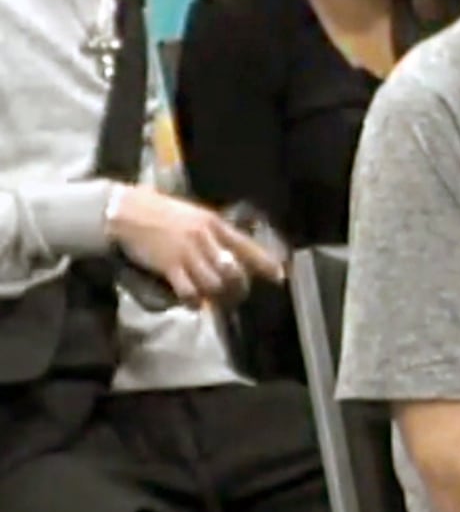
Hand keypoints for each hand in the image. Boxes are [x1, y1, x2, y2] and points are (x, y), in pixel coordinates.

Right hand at [105, 186, 284, 309]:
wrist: (126, 209)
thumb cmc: (160, 212)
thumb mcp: (194, 216)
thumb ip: (213, 233)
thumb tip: (230, 255)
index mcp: (214, 224)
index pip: (247, 246)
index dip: (266, 264)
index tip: (280, 277)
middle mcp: (206, 237)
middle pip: (234, 272)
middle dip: (238, 289)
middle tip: (234, 297)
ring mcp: (188, 252)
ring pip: (215, 285)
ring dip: (216, 298)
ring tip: (211, 301)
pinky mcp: (169, 265)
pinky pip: (190, 291)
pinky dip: (193, 301)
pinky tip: (191, 302)